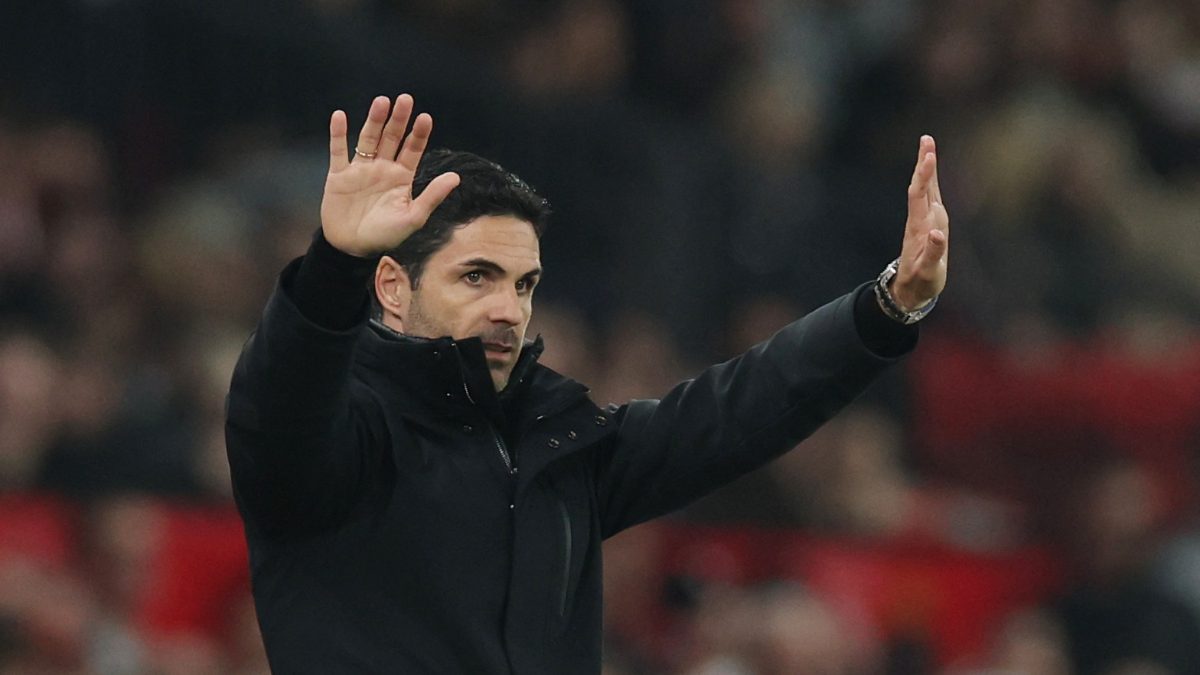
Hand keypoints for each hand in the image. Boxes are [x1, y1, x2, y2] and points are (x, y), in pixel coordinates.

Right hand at [320, 95, 460, 257]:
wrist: (352, 249)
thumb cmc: (385, 237)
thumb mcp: (413, 218)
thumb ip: (432, 196)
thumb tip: (456, 177)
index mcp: (401, 178)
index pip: (412, 150)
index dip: (418, 134)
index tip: (425, 118)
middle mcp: (382, 169)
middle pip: (391, 138)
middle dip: (398, 120)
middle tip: (405, 99)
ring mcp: (360, 170)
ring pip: (368, 139)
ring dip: (374, 121)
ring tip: (381, 102)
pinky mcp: (338, 176)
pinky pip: (337, 151)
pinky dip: (338, 134)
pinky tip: (340, 116)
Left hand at [891, 135, 949, 310]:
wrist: (910, 289)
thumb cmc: (921, 281)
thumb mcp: (928, 272)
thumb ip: (932, 253)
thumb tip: (937, 234)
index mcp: (920, 227)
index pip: (921, 195)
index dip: (925, 175)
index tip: (928, 155)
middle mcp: (922, 220)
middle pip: (922, 186)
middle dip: (925, 163)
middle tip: (926, 139)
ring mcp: (925, 222)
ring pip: (927, 190)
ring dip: (928, 169)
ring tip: (929, 147)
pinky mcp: (930, 226)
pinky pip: (932, 199)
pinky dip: (932, 183)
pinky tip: (931, 170)